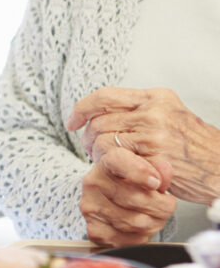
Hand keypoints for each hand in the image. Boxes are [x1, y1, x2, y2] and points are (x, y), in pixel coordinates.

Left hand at [67, 86, 219, 204]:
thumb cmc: (195, 147)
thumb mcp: (170, 115)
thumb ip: (139, 110)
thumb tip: (98, 114)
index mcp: (156, 97)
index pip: (105, 95)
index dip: (82, 109)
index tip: (73, 122)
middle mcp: (154, 111)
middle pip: (99, 121)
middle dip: (87, 138)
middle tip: (91, 150)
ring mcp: (154, 134)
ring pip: (102, 141)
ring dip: (97, 155)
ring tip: (106, 162)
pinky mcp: (154, 158)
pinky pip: (115, 160)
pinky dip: (110, 167)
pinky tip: (118, 171)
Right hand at [80, 146, 175, 246]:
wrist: (113, 198)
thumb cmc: (132, 182)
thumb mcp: (147, 167)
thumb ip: (158, 167)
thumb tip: (164, 170)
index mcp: (106, 162)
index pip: (118, 161)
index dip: (140, 172)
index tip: (156, 182)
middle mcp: (94, 184)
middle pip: (136, 198)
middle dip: (162, 206)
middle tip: (165, 204)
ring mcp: (91, 208)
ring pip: (137, 222)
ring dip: (155, 223)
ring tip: (153, 215)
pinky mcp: (95, 231)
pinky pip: (130, 240)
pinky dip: (142, 237)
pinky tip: (140, 227)